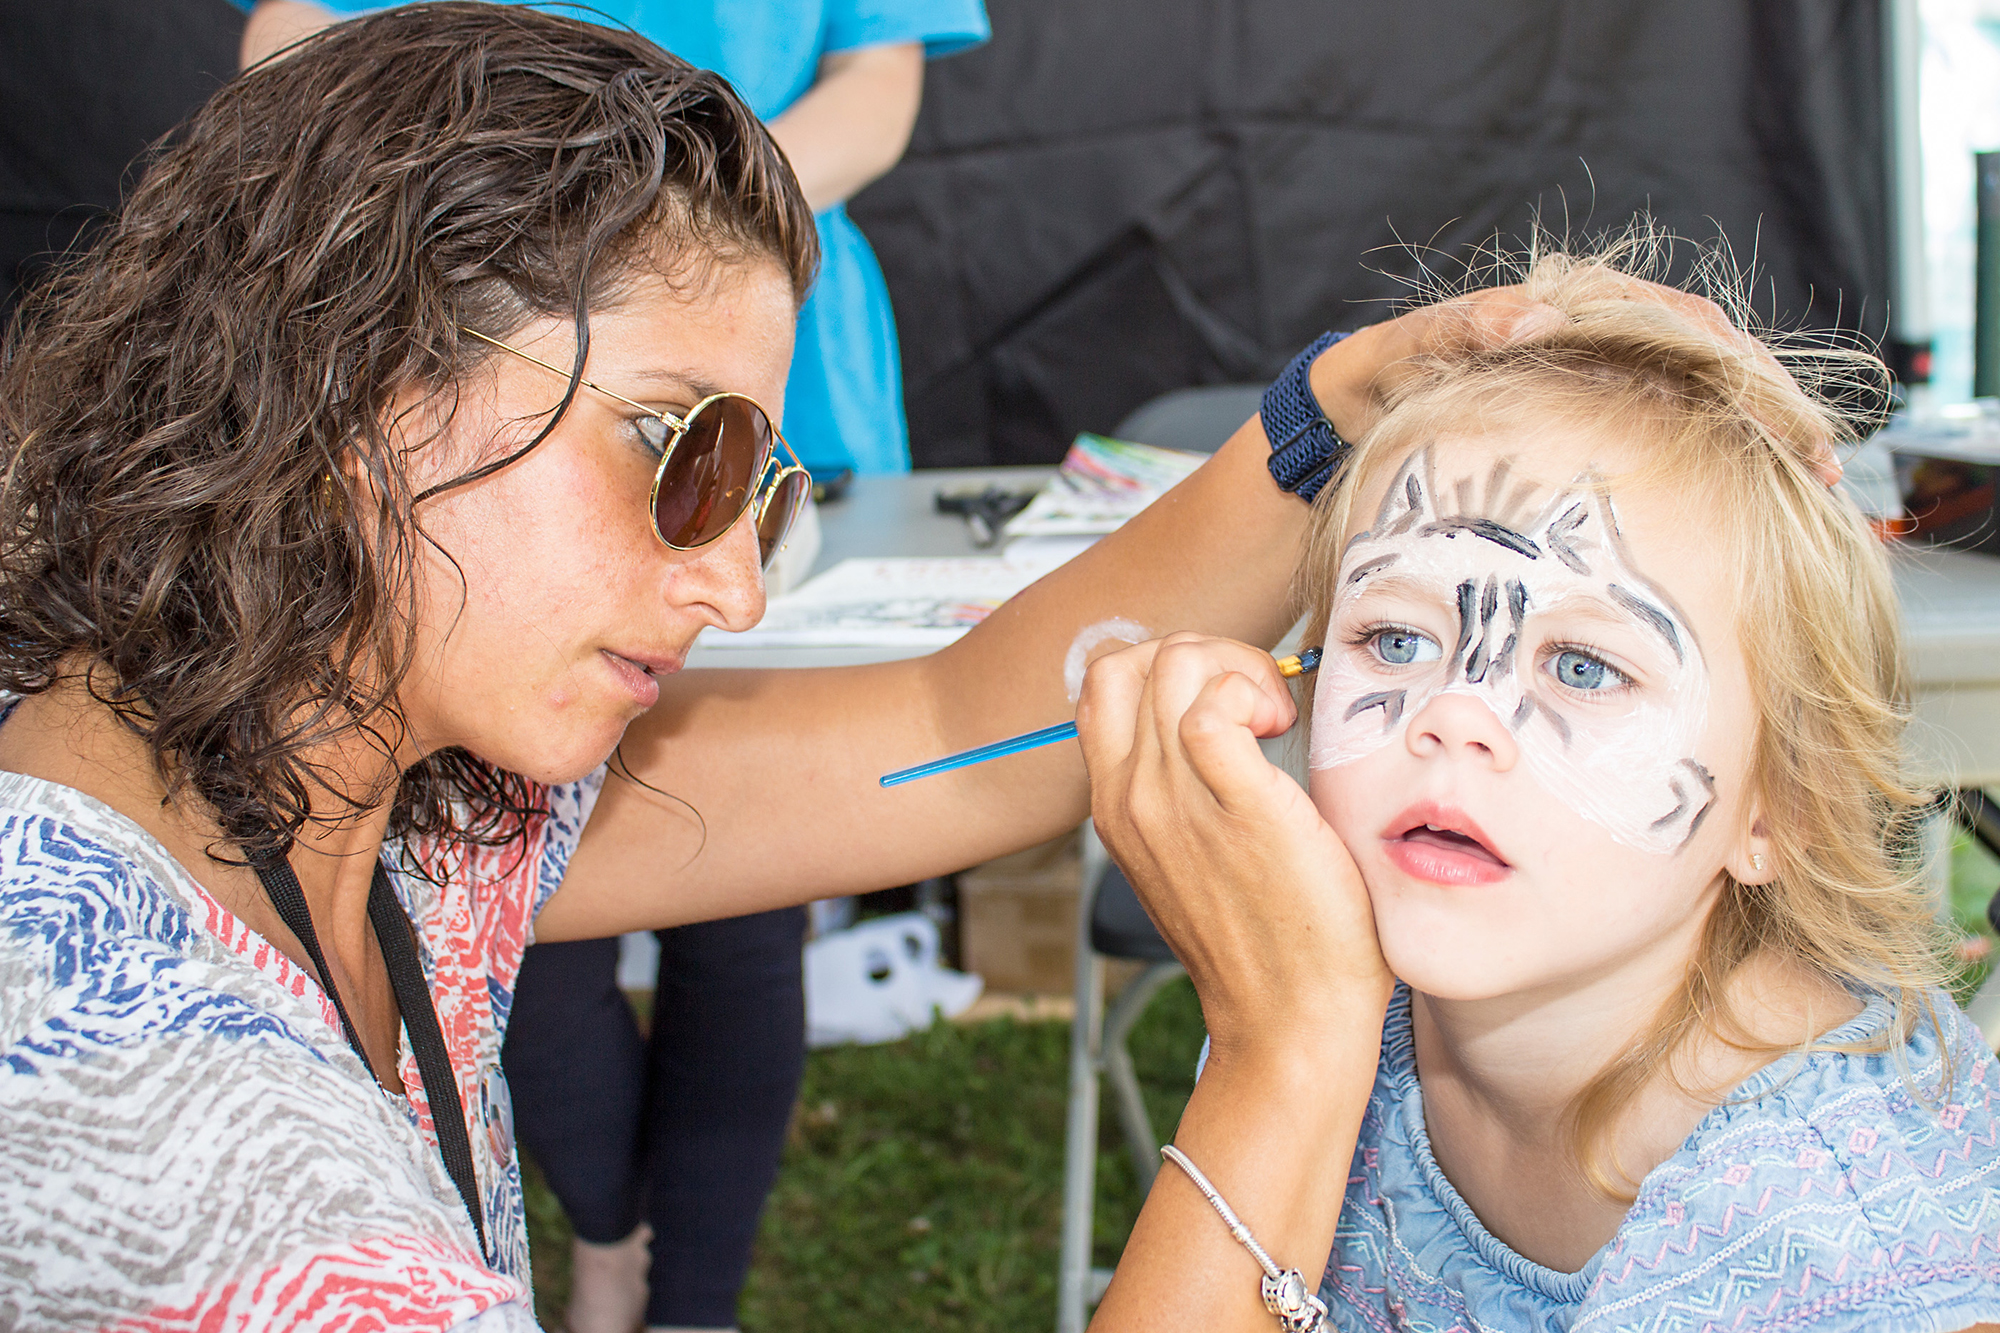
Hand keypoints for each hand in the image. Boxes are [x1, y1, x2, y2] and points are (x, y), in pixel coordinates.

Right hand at [1075, 634, 1390, 1060]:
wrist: (1289, 1019)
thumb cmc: (1261, 941)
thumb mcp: (1189, 858)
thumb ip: (1182, 793)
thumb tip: (1214, 724)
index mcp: (1115, 807)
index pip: (1104, 684)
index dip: (1165, 664)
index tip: (1224, 698)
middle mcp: (1131, 799)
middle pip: (1135, 660)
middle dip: (1207, 653)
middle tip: (1257, 701)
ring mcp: (1177, 805)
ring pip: (1173, 665)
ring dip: (1235, 667)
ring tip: (1272, 718)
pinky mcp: (1239, 809)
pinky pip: (1216, 707)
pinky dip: (1252, 692)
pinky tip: (1281, 727)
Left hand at [1310, 280, 1843, 485]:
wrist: (1353, 413)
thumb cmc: (1373, 379)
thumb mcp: (1400, 354)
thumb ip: (1457, 331)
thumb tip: (1535, 319)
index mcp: (1563, 299)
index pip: (1674, 321)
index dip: (1728, 365)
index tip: (1767, 409)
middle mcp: (1598, 322)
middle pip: (1715, 353)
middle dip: (1772, 402)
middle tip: (1819, 458)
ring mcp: (1606, 366)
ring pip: (1708, 389)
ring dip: (1764, 428)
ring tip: (1815, 477)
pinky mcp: (1604, 409)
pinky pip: (1679, 423)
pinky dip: (1723, 452)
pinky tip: (1764, 489)